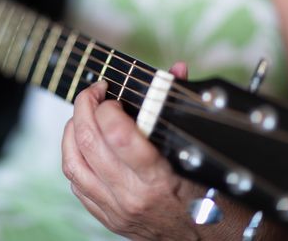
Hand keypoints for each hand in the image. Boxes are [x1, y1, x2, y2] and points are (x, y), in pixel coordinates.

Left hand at [62, 62, 287, 239]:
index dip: (107, 106)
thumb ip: (183, 105)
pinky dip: (73, 156)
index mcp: (158, 179)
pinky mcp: (107, 218)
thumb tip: (177, 69)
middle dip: (84, 107)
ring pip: (73, 163)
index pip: (117, 134)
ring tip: (82, 114)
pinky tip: (83, 143)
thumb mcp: (202, 151)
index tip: (112, 94)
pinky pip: (76, 184)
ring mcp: (115, 210)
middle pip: (89, 142)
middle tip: (93, 92)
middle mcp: (132, 196)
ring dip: (72, 130)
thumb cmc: (216, 197)